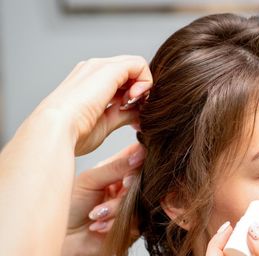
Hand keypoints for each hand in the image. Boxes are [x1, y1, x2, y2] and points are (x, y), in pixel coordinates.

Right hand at [32, 55, 151, 154]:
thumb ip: (122, 115)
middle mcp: (93, 70)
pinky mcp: (108, 69)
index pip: (121, 81)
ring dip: (143, 88)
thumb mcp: (105, 123)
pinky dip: (146, 82)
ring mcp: (99, 67)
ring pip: (135, 66)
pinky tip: (136, 99)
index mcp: (88, 82)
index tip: (136, 117)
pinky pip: (138, 65)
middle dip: (141, 92)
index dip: (134, 97)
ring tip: (134, 107)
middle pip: (130, 72)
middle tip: (139, 112)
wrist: (56, 129)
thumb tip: (138, 114)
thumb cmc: (74, 132)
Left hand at [61, 143, 143, 255]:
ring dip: (117, 208)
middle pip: (144, 178)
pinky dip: (115, 222)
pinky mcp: (136, 226)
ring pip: (140, 200)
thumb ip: (116, 167)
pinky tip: (98, 226)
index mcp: (116, 170)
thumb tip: (140, 154)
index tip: (134, 164)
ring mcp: (133, 206)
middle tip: (120, 187)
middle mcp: (128, 187)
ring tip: (95, 214)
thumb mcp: (89, 180)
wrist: (63, 240)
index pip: (138, 156)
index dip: (141, 159)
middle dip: (129, 185)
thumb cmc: (69, 207)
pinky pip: (137, 220)